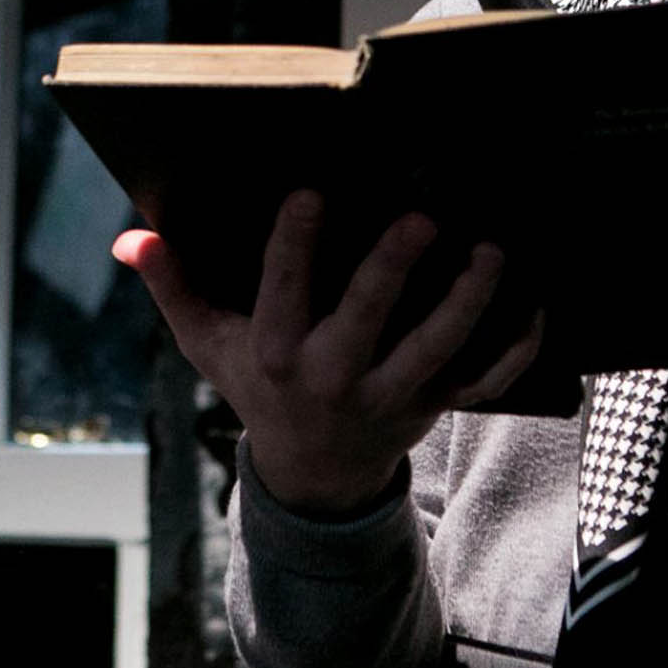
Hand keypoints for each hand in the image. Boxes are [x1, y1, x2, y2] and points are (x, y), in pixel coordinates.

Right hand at [113, 191, 544, 514]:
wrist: (313, 476)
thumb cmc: (258, 386)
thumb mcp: (209, 343)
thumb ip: (173, 286)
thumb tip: (131, 235)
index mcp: (277, 352)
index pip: (282, 292)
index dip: (295, 243)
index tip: (311, 192)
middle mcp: (334, 376)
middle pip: (367, 320)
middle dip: (392, 269)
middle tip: (420, 217)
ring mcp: (390, 395)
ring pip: (437, 349)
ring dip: (467, 301)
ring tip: (488, 251)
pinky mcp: (432, 406)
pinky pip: (483, 382)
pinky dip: (514, 350)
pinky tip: (536, 306)